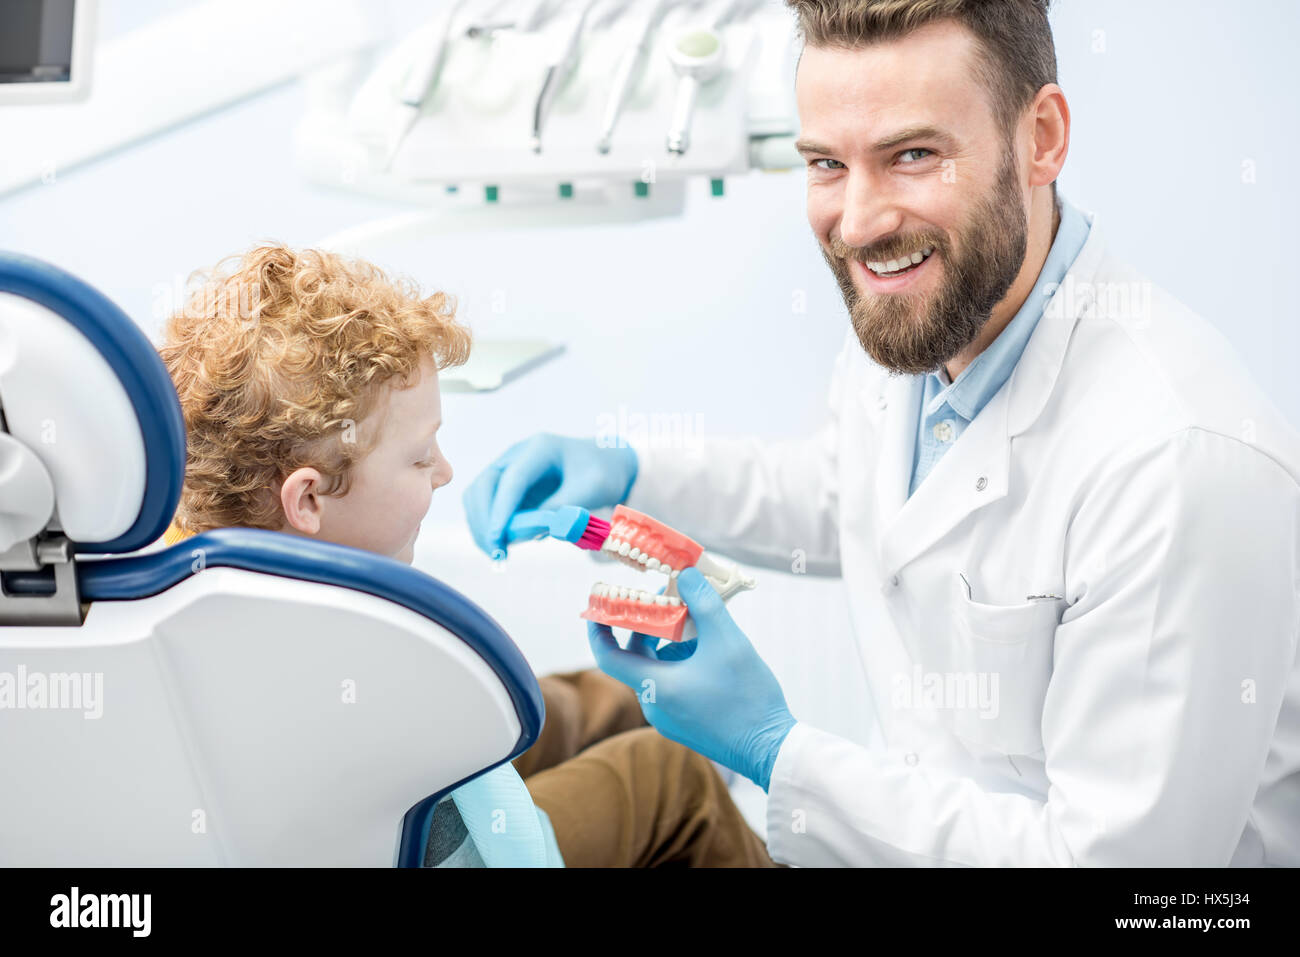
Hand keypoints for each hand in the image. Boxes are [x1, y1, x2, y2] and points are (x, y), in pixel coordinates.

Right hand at [462, 434, 637, 557]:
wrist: (604, 465)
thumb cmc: (600, 474)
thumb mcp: (591, 490)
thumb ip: (562, 509)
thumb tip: (529, 531)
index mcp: (540, 449)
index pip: (512, 479)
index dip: (501, 510)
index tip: (497, 538)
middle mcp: (517, 456)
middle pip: (484, 485)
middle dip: (484, 520)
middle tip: (496, 552)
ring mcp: (508, 469)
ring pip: (477, 495)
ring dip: (480, 525)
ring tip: (497, 553)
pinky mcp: (506, 487)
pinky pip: (485, 505)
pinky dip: (487, 526)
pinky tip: (501, 545)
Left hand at [587, 566, 795, 791]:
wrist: (771, 749)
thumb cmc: (748, 697)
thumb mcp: (727, 641)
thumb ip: (703, 603)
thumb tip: (685, 575)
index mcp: (655, 687)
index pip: (609, 656)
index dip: (599, 628)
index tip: (600, 604)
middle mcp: (654, 706)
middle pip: (636, 658)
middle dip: (649, 624)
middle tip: (666, 598)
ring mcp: (668, 718)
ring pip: (656, 670)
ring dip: (670, 643)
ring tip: (698, 623)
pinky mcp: (684, 723)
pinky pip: (670, 685)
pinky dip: (680, 663)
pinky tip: (708, 651)